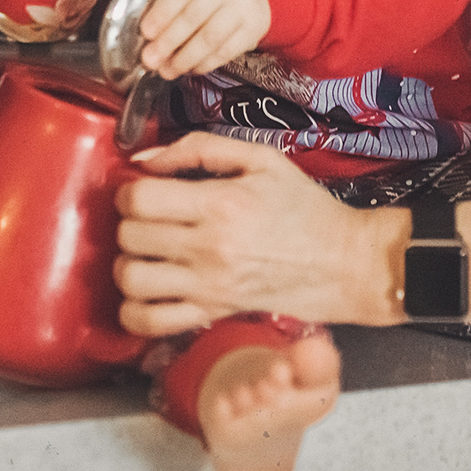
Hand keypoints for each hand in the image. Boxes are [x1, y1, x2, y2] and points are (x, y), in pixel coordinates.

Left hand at [113, 133, 399, 335]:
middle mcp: (210, 249)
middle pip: (130, 237)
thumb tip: (147, 160)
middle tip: (146, 219)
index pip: (140, 199)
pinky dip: (135, 310)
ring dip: (127, 264)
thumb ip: (200, 148)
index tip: (143, 191)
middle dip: (128, 223)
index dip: (130, 190)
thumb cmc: (304, 209)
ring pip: (131, 281)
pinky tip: (148, 292)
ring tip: (145, 254)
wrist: (343, 263)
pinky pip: (150, 323)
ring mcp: (209, 287)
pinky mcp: (212, 314)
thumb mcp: (261, 159)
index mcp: (221, 205)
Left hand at [132, 0, 269, 78]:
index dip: (161, 13)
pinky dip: (206, 63)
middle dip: (168, 42)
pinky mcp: (255, 26)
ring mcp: (244, 4)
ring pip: (210, 38)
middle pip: (193, 17)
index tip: (146, 33)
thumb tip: (149, 38)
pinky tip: (191, 69)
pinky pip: (226, 50)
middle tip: (150, 59)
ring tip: (167, 70)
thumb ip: (170, 0)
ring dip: (185, 59)